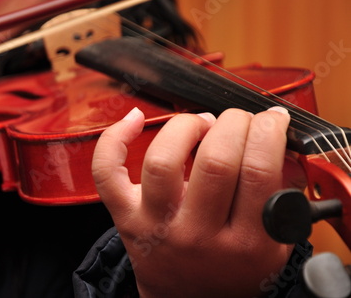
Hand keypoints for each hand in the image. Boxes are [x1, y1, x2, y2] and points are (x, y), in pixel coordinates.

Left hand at [92, 107, 294, 297]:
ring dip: (186, 126)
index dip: (268, 131)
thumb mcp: (273, 246)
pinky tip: (135, 120)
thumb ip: (283, 199)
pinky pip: (107, 172)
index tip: (271, 119)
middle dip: (233, 123)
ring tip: (201, 124)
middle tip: (239, 121)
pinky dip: (115, 139)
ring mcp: (155, 224)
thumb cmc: (229, 271)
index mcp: (244, 244)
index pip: (258, 171)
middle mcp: (196, 234)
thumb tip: (280, 145)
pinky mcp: (125, 216)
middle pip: (215, 160)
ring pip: (163, 159)